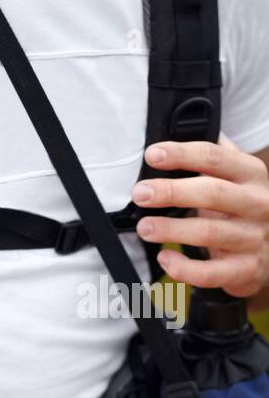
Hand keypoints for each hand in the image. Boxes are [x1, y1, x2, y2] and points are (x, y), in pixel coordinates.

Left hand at [132, 136, 268, 297]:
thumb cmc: (244, 204)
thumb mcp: (237, 174)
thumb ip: (214, 153)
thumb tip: (177, 126)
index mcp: (250, 174)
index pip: (215, 157)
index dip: (181, 154)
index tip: (152, 155)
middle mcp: (257, 204)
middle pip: (213, 193)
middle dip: (172, 192)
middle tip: (140, 193)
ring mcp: (253, 238)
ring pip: (210, 233)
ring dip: (172, 229)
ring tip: (144, 227)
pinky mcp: (246, 269)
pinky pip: (213, 272)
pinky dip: (185, 268)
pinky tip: (165, 257)